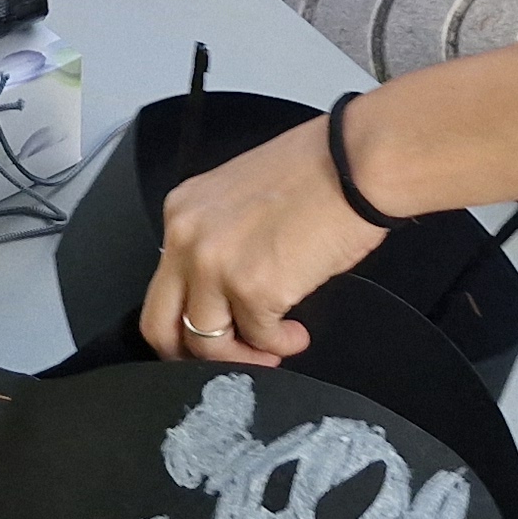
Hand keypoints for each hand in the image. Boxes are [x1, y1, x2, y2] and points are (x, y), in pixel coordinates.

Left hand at [149, 115, 387, 364]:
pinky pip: (258, 339)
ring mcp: (215, 265)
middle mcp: (187, 238)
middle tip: (228, 356)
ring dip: (242, 355)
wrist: (357, 161)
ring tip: (273, 344)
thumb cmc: (317, 171)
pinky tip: (296, 334)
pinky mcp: (254, 288)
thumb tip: (222, 289)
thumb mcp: (240, 198)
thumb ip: (218, 240)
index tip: (216, 327)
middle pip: (160, 325)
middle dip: (192, 355)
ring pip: (204, 344)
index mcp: (182, 211)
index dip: (187, 318)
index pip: (162, 286)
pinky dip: (279, 345)